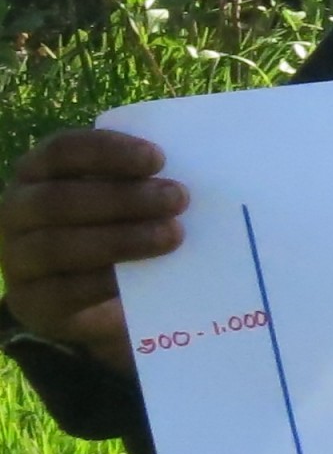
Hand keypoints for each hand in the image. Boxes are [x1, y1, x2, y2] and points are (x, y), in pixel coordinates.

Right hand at [0, 130, 189, 375]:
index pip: (62, 151)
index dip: (108, 151)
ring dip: (121, 239)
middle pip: (59, 199)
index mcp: (37, 173)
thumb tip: (195, 169)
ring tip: (173, 235)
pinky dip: (107, 282)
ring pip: (58, 246)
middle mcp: (16, 211)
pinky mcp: (34, 302)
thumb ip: (142, 181)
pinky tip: (146, 275)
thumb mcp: (124, 199)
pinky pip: (65, 291)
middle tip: (179, 198)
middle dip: (123, 198)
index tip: (159, 159)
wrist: (96, 299)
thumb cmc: (116, 228)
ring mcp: (18, 259)